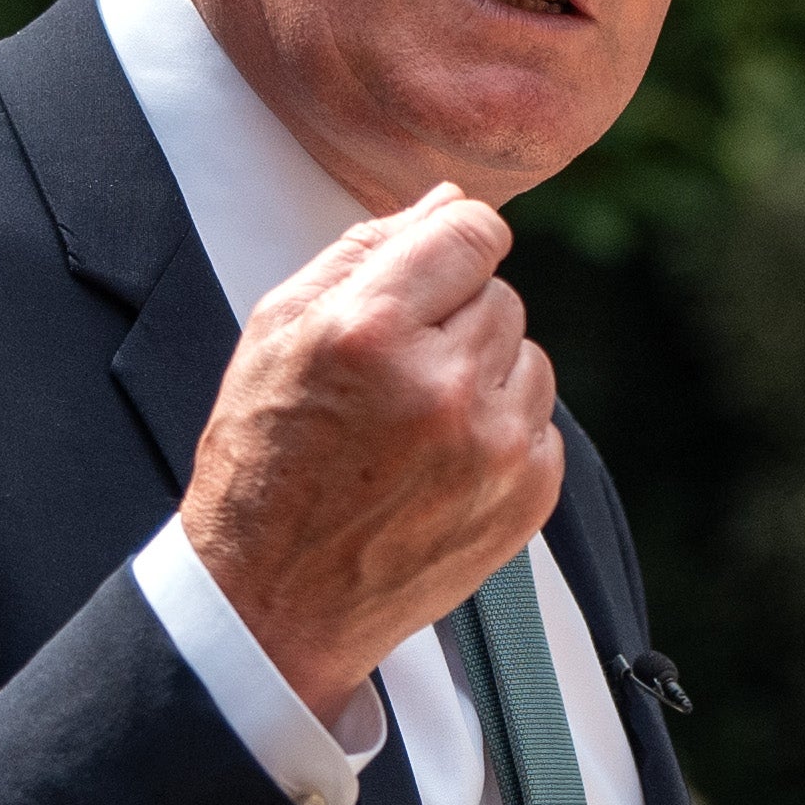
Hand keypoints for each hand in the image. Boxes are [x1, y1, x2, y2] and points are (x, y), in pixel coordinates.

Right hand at [176, 191, 566, 706]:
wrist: (274, 601)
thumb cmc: (264, 462)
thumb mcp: (278, 333)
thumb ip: (365, 252)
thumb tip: (446, 203)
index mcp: (369, 330)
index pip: (473, 233)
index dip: (456, 243)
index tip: (440, 268)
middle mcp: (441, 384)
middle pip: (500, 295)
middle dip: (454, 320)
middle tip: (394, 376)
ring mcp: (494, 445)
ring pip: (528, 356)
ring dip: (484, 375)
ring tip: (416, 424)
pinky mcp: (528, 494)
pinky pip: (540, 422)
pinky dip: (501, 433)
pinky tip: (439, 465)